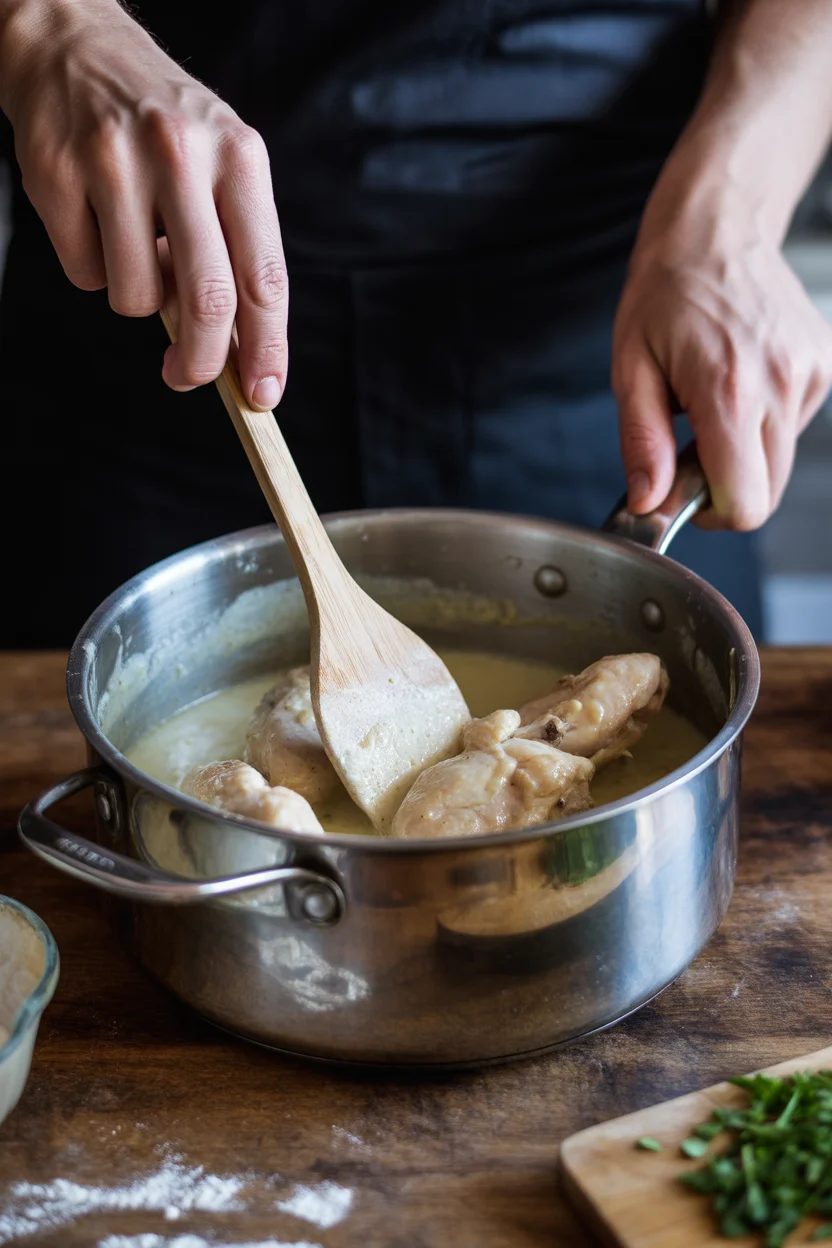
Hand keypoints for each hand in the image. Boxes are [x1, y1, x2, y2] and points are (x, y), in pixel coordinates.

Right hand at [0, 0, 286, 408]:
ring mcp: (114, 161)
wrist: (74, 44)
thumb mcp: (221, 166)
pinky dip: (94, 269)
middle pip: (207, 301)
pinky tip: (95, 222)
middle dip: (202, 360)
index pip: (264, 277)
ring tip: (134, 247)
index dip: (268, 348)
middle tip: (190, 377)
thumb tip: (241, 352)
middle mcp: (182, 154)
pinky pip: (85, 273)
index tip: (263, 394)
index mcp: (239, 157)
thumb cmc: (164, 128)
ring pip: (136, 297)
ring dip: (137, 299)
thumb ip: (236, 250)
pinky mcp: (56, 172)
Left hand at [613, 194, 831, 529]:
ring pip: (782, 461)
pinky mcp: (825, 364)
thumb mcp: (631, 369)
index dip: (711, 514)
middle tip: (690, 446)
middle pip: (767, 492)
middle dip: (726, 486)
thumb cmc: (663, 295)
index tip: (685, 493)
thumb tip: (648, 502)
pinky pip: (796, 425)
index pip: (744, 502)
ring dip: (745, 450)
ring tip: (713, 400)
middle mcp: (780, 384)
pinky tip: (740, 380)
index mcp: (727, 391)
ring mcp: (810, 373)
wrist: (715, 229)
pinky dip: (766, 420)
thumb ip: (642, 443)